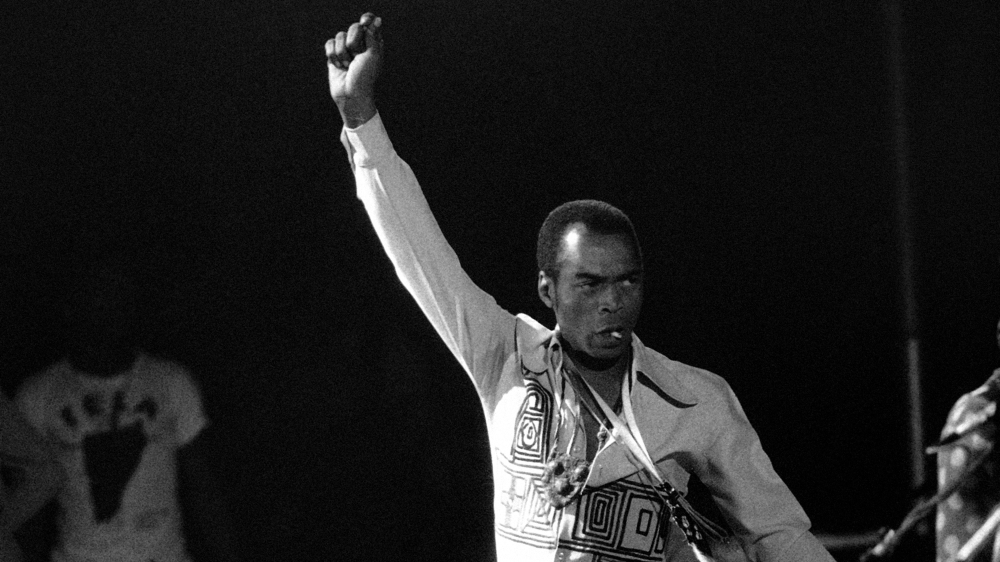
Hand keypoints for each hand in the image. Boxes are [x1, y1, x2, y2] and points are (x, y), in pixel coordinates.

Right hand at [326, 13, 382, 127]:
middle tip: (357, 56)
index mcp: (373, 43)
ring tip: (348, 66)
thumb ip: (372, 36)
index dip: (367, 20)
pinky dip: (333, 56)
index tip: (365, 22)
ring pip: (340, 36)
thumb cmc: (365, 77)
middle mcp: (360, 44)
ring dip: (343, 53)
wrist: (350, 94)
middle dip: (354, 42)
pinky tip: (339, 66)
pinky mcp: (334, 55)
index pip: (370, 23)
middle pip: (354, 27)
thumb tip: (375, 21)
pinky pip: (329, 43)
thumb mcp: (373, 55)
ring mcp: (346, 49)